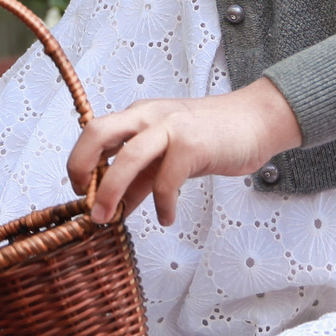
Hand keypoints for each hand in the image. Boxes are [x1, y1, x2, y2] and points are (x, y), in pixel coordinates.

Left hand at [67, 78, 302, 225]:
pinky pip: (166, 180)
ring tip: (109, 219)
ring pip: (127, 157)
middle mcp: (148, 116)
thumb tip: (117, 206)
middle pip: (98, 133)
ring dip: (111, 192)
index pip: (95, 133)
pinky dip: (162, 204)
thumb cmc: (212, 137)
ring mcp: (170, 128)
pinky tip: (166, 216)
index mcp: (138, 116)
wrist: (256, 121)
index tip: (81, 192)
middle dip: (81, 168)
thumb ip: (142, 177)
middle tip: (85, 202)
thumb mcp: (169, 155)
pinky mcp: (192, 145)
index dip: (79, 162)